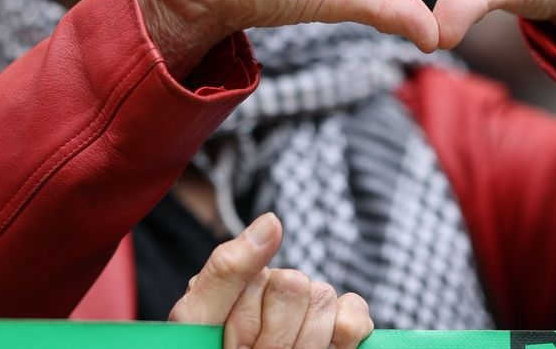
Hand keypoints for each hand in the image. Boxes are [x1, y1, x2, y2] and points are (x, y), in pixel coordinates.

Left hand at [169, 213, 373, 348]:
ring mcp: (312, 311)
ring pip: (324, 302)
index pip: (258, 278)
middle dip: (273, 337)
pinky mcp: (340, 332)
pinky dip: (344, 337)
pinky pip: (356, 317)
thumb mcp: (200, 318)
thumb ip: (229, 268)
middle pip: (296, 287)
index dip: (245, 325)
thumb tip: (273, 219)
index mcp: (245, 281)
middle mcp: (280, 290)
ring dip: (303, 344)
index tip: (227, 346)